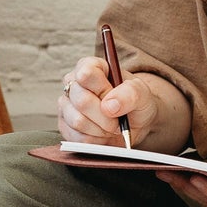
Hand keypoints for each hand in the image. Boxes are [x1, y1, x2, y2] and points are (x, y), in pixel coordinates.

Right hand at [59, 57, 179, 151]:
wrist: (133, 123)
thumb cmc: (135, 102)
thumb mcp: (141, 93)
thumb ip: (130, 94)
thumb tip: (109, 106)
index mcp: (90, 66)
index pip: (86, 74)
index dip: (103, 90)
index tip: (115, 99)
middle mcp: (73, 83)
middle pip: (81, 101)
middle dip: (105, 117)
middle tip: (118, 121)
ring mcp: (66, 105)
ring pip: (77, 121)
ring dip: (101, 129)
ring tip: (111, 126)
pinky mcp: (64, 126)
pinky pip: (76, 138)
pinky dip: (95, 140)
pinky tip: (102, 134)